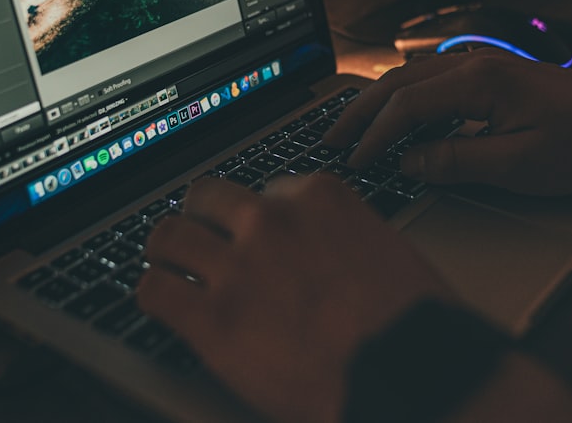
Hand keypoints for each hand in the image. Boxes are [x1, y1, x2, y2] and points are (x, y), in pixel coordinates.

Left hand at [137, 175, 453, 422]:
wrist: (413, 379)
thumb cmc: (417, 327)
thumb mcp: (385, 253)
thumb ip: (339, 239)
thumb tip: (317, 253)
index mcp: (318, 198)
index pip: (263, 192)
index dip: (255, 221)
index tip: (251, 237)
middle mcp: (270, 221)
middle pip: (205, 198)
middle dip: (202, 221)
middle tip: (202, 244)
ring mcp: (237, 267)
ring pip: (168, 236)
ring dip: (169, 252)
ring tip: (171, 268)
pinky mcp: (211, 320)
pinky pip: (154, 290)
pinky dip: (155, 294)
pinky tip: (164, 302)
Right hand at [326, 49, 571, 194]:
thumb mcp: (518, 164)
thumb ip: (456, 161)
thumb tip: (408, 163)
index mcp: (477, 81)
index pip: (405, 106)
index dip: (374, 137)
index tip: (355, 163)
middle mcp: (472, 66)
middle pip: (397, 83)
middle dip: (359, 112)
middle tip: (329, 139)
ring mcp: (481, 68)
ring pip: (411, 79)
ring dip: (377, 104)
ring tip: (352, 130)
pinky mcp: (490, 79)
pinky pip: (432, 84)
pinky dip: (403, 102)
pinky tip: (398, 124)